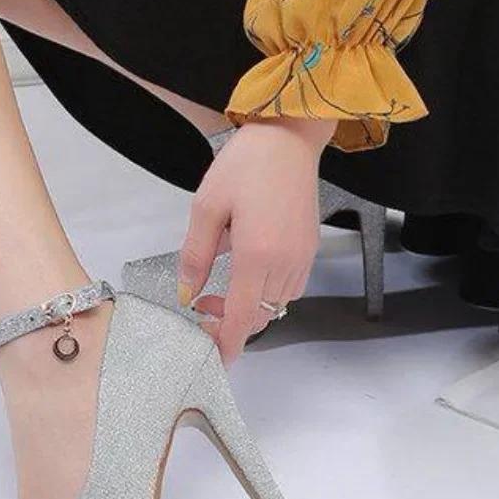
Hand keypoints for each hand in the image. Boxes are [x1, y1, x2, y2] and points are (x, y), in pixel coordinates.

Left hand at [178, 117, 334, 363]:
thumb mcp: (206, 207)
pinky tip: (249, 272)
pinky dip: (266, 293)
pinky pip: (289, 288)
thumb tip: (188, 293)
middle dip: (230, 323)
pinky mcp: (310, 250)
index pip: (240, 317)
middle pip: (258, 316)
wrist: (288, 139)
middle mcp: (285, 263)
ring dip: (248, 308)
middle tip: (203, 306)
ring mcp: (302, 258)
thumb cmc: (245, 166)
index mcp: (256, 256)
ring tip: (223, 287)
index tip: (216, 359)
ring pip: (274, 305)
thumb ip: (195, 255)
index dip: (227, 344)